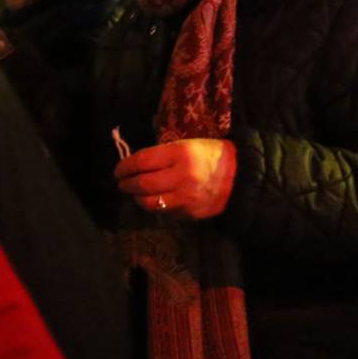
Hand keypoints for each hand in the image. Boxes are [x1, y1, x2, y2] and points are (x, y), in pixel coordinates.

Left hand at [115, 138, 236, 220]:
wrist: (239, 176)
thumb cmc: (209, 155)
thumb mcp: (185, 145)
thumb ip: (160, 155)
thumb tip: (133, 165)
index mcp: (180, 154)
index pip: (142, 162)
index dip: (125, 167)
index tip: (118, 170)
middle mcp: (182, 176)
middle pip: (143, 184)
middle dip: (127, 185)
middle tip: (122, 183)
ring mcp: (186, 197)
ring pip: (151, 203)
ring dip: (138, 199)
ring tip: (136, 194)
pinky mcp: (190, 213)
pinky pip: (165, 212)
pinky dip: (156, 207)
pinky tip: (155, 200)